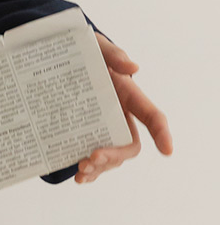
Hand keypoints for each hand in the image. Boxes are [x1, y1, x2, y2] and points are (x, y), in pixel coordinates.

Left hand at [74, 32, 173, 186]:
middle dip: (115, 155)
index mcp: (129, 96)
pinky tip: (80, 177)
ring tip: (81, 170)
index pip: (153, 117)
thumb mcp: (97, 47)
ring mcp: (103, 129)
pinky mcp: (85, 137)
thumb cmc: (85, 51)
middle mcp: (120, 116)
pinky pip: (94, 161)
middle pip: (129, 145)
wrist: (57, 59)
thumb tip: (133, 67)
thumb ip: (113, 54)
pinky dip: (90, 173)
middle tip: (93, 158)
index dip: (162, 134)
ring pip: (112, 158)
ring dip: (100, 168)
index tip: (167, 151)